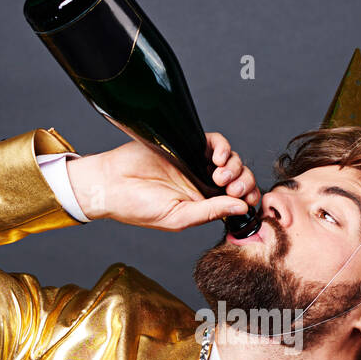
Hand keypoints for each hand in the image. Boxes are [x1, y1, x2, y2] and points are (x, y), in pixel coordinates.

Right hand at [65, 132, 259, 229]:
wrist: (111, 183)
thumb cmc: (138, 207)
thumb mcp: (179, 217)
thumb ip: (211, 212)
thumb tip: (242, 208)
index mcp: (204, 204)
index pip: (238, 200)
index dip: (249, 198)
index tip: (246, 201)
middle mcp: (203, 183)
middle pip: (240, 178)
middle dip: (244, 182)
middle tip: (232, 188)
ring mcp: (196, 163)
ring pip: (232, 160)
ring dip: (234, 167)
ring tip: (219, 175)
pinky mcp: (188, 145)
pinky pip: (215, 142)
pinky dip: (223, 148)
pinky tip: (216, 159)